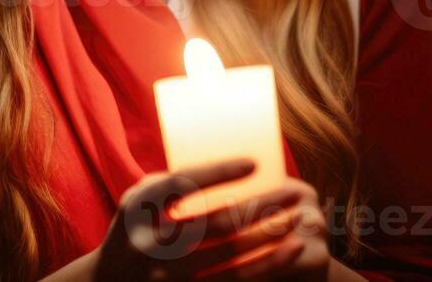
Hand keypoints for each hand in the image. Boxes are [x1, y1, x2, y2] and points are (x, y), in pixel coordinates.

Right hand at [94, 161, 328, 279]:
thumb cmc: (132, 229)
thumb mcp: (136, 200)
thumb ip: (169, 182)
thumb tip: (220, 163)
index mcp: (136, 210)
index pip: (181, 185)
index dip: (218, 172)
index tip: (254, 162)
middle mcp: (150, 244)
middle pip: (215, 223)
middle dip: (259, 206)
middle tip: (293, 192)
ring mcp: (167, 276)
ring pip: (230, 256)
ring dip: (270, 237)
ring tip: (298, 220)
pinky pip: (234, 281)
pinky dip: (266, 266)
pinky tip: (289, 252)